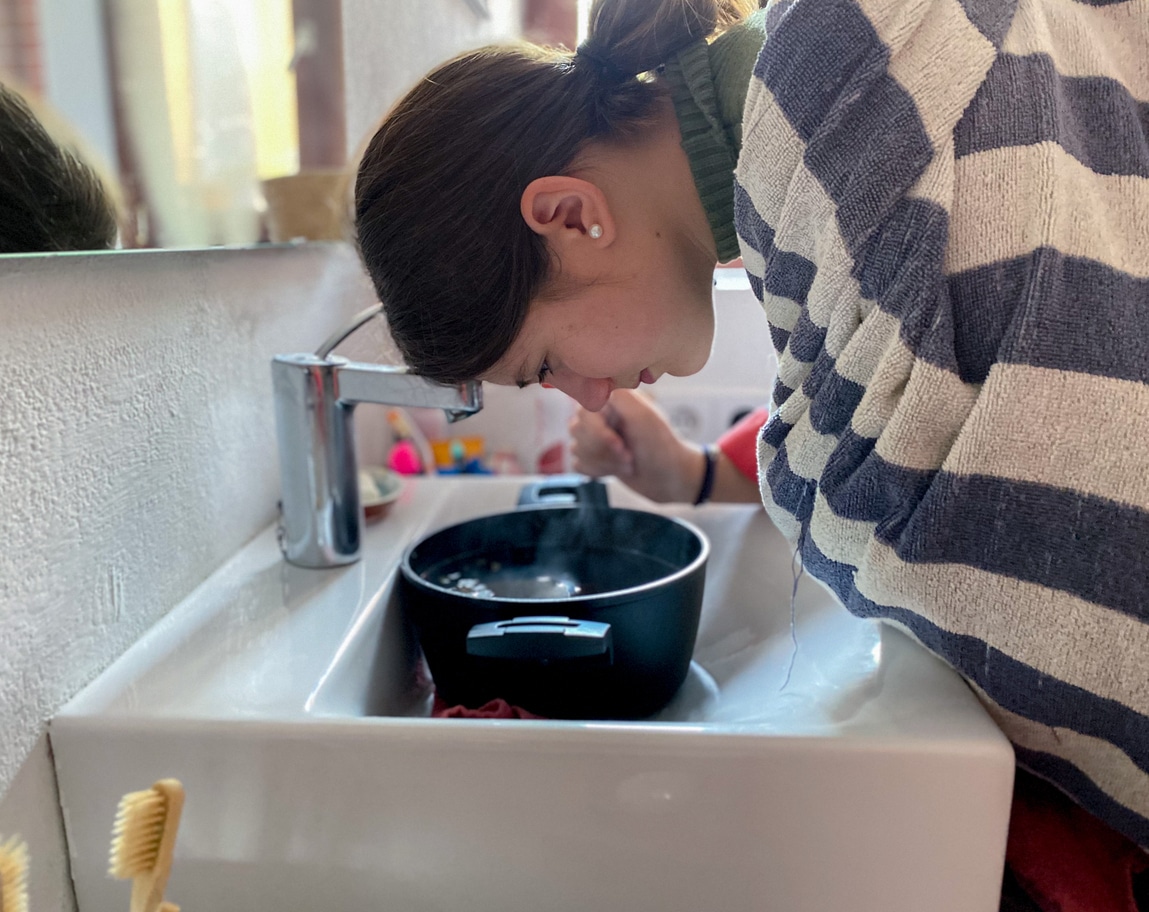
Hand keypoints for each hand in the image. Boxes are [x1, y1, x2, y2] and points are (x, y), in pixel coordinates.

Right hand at [568, 389, 704, 502]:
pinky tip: (617, 470)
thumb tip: (596, 382)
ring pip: (575, 448)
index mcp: (611, 399)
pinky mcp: (593, 455)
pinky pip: (577, 464)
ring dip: (605, 462)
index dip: (598, 433)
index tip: (620, 444)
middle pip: (576, 430)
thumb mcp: (643, 416)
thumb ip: (618, 395)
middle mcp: (600, 414)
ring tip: (628, 463)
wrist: (670, 478)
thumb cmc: (661, 446)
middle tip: (629, 456)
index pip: (584, 411)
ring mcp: (595, 435)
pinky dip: (599, 471)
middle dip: (604, 450)